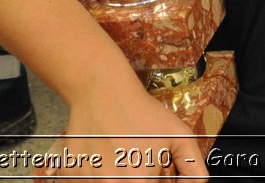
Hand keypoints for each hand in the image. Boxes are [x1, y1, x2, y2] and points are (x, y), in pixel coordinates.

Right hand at [45, 89, 206, 180]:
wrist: (101, 90)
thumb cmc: (142, 112)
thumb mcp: (180, 136)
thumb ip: (193, 171)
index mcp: (139, 182)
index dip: (155, 181)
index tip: (152, 170)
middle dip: (139, 178)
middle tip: (136, 160)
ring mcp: (87, 180)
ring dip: (116, 176)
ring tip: (120, 155)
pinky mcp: (71, 174)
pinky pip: (87, 182)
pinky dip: (97, 174)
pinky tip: (103, 154)